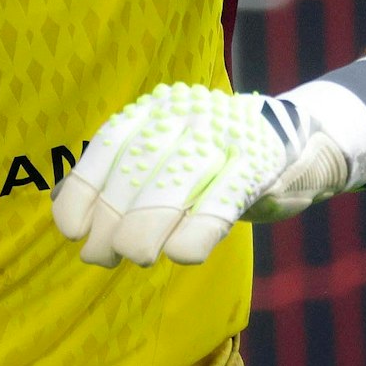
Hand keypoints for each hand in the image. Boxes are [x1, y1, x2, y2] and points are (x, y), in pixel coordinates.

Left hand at [51, 82, 352, 266]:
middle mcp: (186, 114)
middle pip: (136, 170)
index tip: (72, 230)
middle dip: (112, 220)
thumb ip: (122, 173)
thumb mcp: (168, 153)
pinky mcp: (259, 163)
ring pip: (173, 184)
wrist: (299, 142)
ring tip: (135, 256)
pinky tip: (182, 255)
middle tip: (101, 257)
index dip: (86, 190)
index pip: (110, 146)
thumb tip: (65, 206)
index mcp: (157, 109)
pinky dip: (198, 230)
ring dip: (146, 228)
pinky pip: (222, 199)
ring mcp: (225, 135)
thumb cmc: (216, 159)